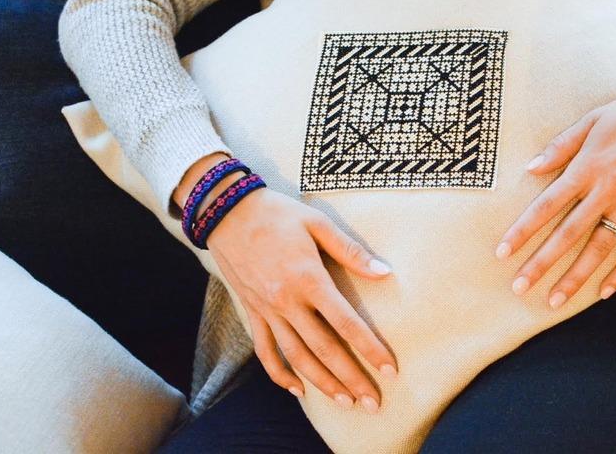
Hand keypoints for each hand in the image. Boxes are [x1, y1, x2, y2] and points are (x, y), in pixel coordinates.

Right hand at [174, 155, 397, 412]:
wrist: (225, 211)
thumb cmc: (277, 213)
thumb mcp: (317, 223)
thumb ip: (351, 251)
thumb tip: (385, 271)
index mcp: (308, 279)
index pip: (346, 323)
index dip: (370, 349)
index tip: (390, 370)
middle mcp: (286, 301)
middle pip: (324, 350)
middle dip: (351, 379)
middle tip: (373, 403)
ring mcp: (266, 309)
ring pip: (296, 357)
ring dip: (321, 383)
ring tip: (344, 402)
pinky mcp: (251, 311)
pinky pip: (264, 350)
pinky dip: (279, 373)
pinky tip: (298, 389)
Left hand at [495, 58, 615, 307]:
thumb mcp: (590, 121)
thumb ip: (560, 147)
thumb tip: (530, 169)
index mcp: (586, 168)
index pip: (546, 206)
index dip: (523, 230)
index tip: (503, 252)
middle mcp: (606, 190)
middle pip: (568, 234)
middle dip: (541, 263)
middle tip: (519, 287)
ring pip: (600, 248)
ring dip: (576, 276)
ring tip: (555, 300)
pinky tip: (605, 293)